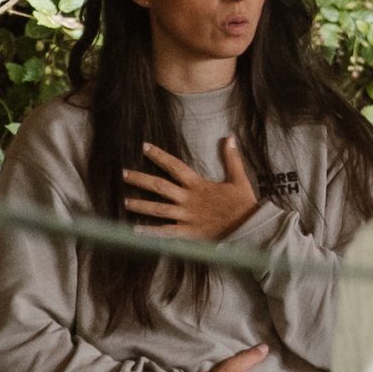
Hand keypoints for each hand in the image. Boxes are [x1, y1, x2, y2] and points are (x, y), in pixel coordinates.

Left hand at [124, 137, 260, 241]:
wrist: (249, 229)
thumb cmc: (243, 204)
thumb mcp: (239, 178)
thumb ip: (231, 158)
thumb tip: (229, 138)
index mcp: (198, 185)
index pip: (174, 166)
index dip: (158, 156)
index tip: (144, 147)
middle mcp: (188, 200)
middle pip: (159, 186)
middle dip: (140, 179)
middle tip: (123, 174)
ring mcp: (186, 217)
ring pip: (158, 209)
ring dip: (140, 204)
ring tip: (124, 201)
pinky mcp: (188, 233)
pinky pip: (165, 232)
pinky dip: (150, 232)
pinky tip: (135, 230)